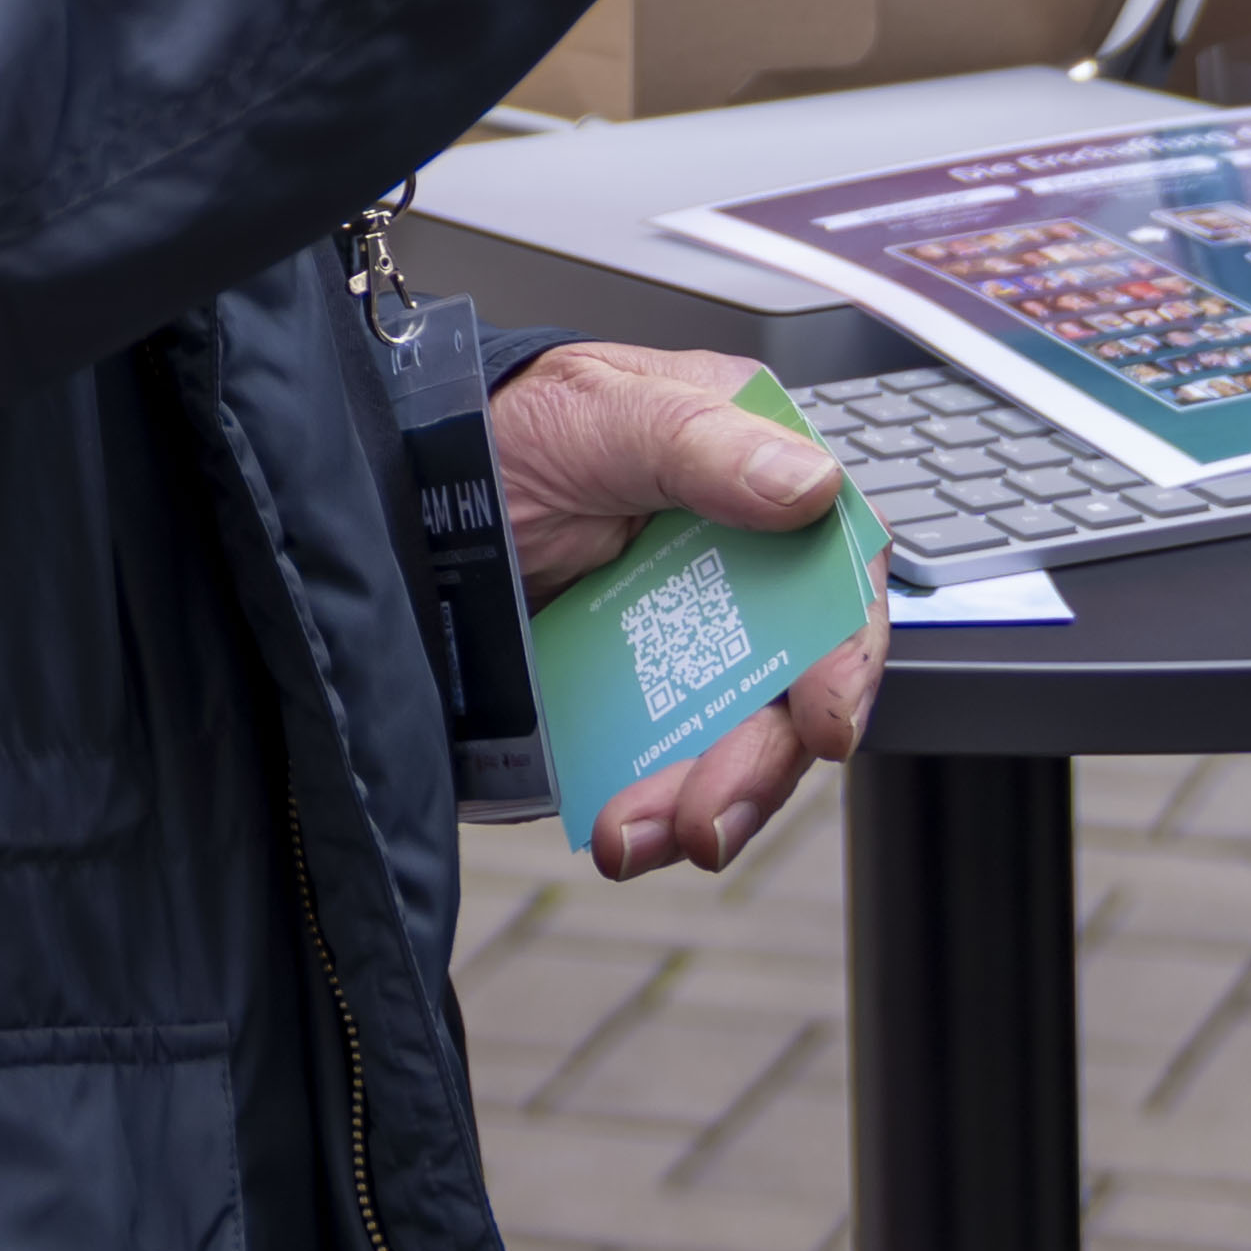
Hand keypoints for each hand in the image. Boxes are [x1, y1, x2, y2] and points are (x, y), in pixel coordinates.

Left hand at [489, 337, 881, 877]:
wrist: (404, 485)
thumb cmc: (508, 422)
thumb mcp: (600, 414)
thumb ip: (702, 445)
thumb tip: (808, 487)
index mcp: (753, 478)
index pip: (837, 574)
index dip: (846, 654)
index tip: (824, 721)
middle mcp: (737, 566)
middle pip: (793, 682)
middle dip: (761, 762)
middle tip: (710, 816)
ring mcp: (684, 638)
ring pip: (733, 738)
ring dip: (703, 801)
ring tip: (637, 836)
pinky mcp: (630, 695)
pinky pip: (663, 764)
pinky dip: (649, 807)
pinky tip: (615, 827)